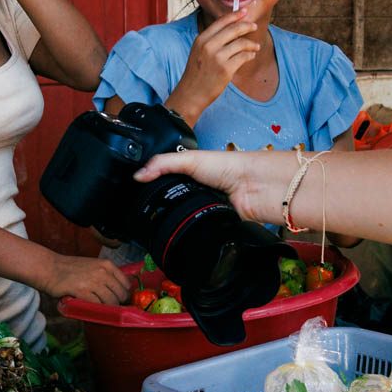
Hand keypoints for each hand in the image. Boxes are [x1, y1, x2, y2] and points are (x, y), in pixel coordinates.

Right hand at [43, 254, 131, 303]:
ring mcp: (93, 281)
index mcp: (107, 265)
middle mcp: (103, 272)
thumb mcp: (92, 266)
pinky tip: (92, 309)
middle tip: (110, 308)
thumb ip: (105, 276)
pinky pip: (97, 305)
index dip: (124, 295)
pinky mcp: (82, 291)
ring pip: (111, 301)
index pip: (126, 284)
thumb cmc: (69, 268)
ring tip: (100, 310)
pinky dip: (96, 310)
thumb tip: (116, 291)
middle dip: (117, 304)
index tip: (120, 301)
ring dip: (107, 309)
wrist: (50, 267)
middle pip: (121, 295)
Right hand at [136, 148, 285, 226]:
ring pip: (186, 219)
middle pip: (175, 203)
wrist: (255, 186)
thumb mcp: (190, 159)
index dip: (153, 189)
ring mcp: (207, 209)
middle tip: (149, 212)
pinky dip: (194, 230)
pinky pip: (199, 231)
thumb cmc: (228, 166)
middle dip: (166, 208)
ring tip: (169, 220)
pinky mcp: (216, 225)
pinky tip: (188, 228)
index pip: (168, 183)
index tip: (136, 196)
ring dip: (181, 219)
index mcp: (193, 175)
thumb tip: (138, 175)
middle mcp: (200, 193)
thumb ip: (163, 165)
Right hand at [168, 12, 259, 121]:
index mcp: (201, 39)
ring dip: (251, 44)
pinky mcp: (226, 69)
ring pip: (241, 43)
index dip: (234, 15)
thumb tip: (233, 27)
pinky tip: (251, 56)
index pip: (221, 22)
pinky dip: (250, 55)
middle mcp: (209, 46)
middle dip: (247, 26)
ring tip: (255, 47)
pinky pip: (244, 57)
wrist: (191, 93)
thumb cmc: (197, 73)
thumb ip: (212, 40)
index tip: (244, 11)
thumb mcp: (199, 51)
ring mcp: (217, 57)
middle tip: (254, 26)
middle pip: (234, 29)